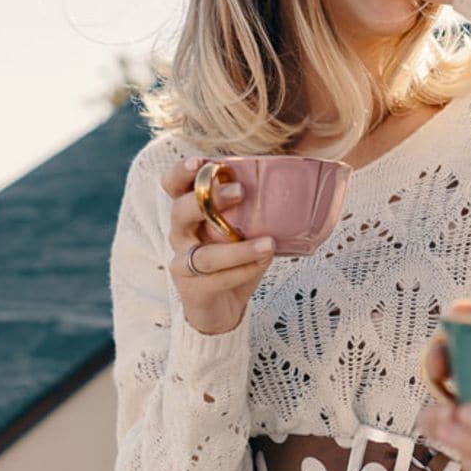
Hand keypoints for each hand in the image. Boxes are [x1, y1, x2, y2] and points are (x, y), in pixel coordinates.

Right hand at [162, 157, 275, 335]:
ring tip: (268, 243)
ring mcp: (182, 262)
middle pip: (180, 211)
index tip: (201, 162)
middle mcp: (180, 234)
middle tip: (239, 191)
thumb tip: (297, 185)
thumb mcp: (245, 231)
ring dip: (238, 248)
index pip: (174, 185)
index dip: (181, 172)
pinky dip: (242, 270)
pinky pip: (216, 278)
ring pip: (203, 254)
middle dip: (209, 199)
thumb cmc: (235, 261)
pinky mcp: (192, 288)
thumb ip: (257, 212)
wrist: (223, 308)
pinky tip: (262, 263)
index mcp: (190, 212)